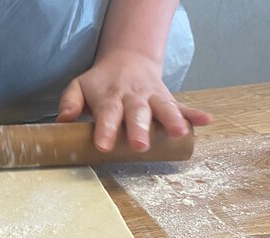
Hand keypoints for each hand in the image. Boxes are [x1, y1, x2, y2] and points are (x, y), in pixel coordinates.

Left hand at [57, 49, 211, 152]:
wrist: (127, 58)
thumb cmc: (99, 83)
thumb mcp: (78, 86)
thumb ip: (70, 102)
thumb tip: (63, 120)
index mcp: (110, 97)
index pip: (107, 113)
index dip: (105, 129)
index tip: (103, 145)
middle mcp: (133, 97)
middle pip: (137, 113)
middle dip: (140, 129)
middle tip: (140, 145)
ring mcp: (153, 97)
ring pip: (164, 108)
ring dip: (173, 120)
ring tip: (180, 133)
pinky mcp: (167, 98)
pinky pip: (182, 105)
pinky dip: (194, 113)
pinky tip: (206, 121)